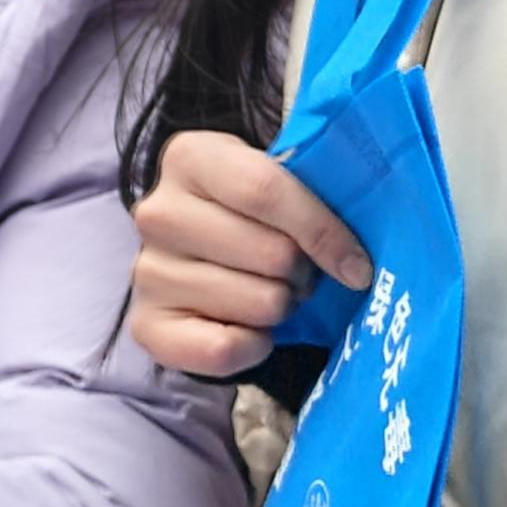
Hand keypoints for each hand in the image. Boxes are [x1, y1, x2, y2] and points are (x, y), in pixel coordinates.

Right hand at [125, 128, 366, 378]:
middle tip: (302, 274)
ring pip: (257, 303)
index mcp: (190, 158)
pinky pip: (223, 349)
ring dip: (281, 306)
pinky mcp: (146, 325)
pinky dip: (254, 346)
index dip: (322, 231)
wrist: (207, 254)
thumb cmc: (256, 214)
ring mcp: (147, 271)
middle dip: (304, 273)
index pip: (265, 190)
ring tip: (272, 293)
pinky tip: (252, 329)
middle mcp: (158, 212)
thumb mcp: (279, 181)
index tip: (357, 264)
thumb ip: (316, 190)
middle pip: (270, 254)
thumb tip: (359, 249)